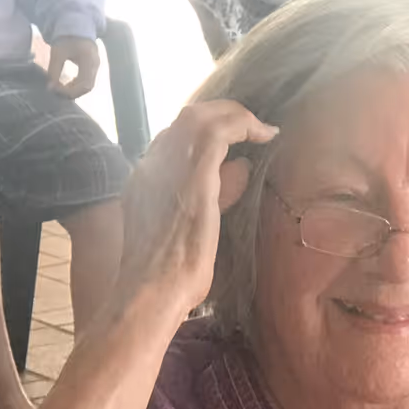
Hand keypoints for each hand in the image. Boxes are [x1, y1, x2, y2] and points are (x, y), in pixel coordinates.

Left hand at [45, 35, 100, 97]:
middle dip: (72, 93)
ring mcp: (96, 66)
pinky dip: (76, 85)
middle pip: (87, 87)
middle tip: (57, 92)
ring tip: (60, 89)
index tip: (55, 89)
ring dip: (74, 90)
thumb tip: (50, 88)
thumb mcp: (58, 53)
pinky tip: (66, 84)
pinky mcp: (93, 67)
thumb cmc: (67, 38)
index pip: (84, 85)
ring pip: (88, 86)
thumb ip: (54, 70)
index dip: (70, 91)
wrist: (76, 26)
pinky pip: (87, 81)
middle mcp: (96, 65)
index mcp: (89, 60)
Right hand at [113, 100, 277, 320]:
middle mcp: (152, 165)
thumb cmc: (168, 279)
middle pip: (185, 121)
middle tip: (248, 126)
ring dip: (236, 116)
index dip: (203, 138)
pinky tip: (266, 134)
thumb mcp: (183, 234)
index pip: (172, 142)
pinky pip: (221, 129)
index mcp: (143, 181)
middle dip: (220, 116)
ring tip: (260, 128)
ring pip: (202, 116)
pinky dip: (245, 124)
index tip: (230, 144)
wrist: (151, 292)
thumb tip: (240, 172)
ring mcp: (169, 165)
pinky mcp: (194, 173)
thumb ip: (207, 199)